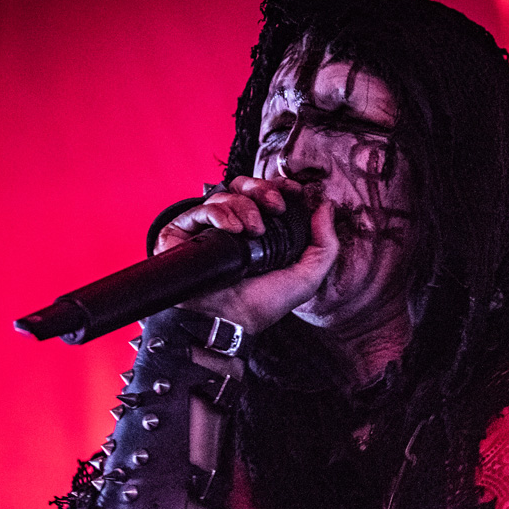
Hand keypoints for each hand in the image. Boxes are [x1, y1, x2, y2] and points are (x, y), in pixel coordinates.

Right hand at [154, 176, 337, 334]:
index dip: (279, 186)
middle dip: (263, 189)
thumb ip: (325, 244)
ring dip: (244, 206)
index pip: (265, 195)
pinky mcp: (182, 234)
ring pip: (223, 195)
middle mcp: (233, 227)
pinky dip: (219, 213)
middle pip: (244, 186)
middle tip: (275, 206)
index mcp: (261, 233)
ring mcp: (207, 229)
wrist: (229, 322)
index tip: (292, 191)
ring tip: (252, 230)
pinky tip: (232, 230)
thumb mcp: (306, 277)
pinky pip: (199, 210)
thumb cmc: (262, 306)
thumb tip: (326, 206)